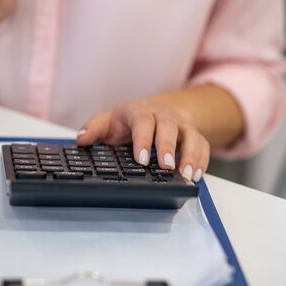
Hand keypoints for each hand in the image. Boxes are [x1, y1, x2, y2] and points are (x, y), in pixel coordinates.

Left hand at [77, 98, 209, 182]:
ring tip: (188, 175)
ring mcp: (180, 125)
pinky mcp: (194, 135)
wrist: (156, 109)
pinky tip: (198, 175)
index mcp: (139, 112)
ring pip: (191, 135)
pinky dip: (203, 160)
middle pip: (169, 127)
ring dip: (191, 155)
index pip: (143, 122)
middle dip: (169, 147)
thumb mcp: (108, 121)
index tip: (141, 159)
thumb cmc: (129, 120)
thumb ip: (94, 129)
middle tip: (166, 167)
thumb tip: (81, 139)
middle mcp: (163, 116)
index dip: (143, 139)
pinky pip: (203, 145)